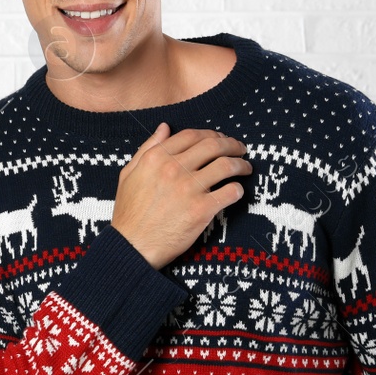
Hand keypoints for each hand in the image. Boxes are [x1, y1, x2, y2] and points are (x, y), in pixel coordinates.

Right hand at [111, 122, 250, 269]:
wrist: (132, 246)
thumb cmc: (129, 213)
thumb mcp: (129, 174)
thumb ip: (147, 148)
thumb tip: (164, 128)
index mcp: (157, 158)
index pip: (192, 135)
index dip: (210, 134)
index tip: (219, 139)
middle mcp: (174, 169)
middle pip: (214, 145)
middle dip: (232, 144)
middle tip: (240, 150)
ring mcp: (189, 189)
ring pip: (227, 165)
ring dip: (241, 164)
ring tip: (246, 168)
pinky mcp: (201, 210)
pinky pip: (230, 192)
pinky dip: (238, 189)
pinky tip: (237, 191)